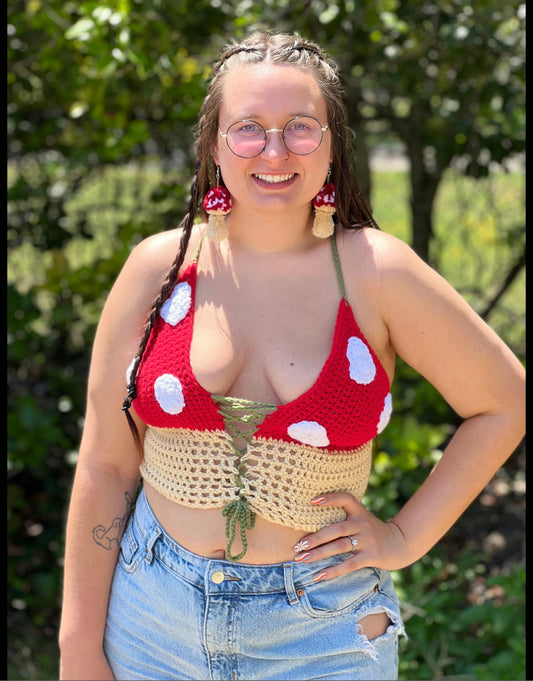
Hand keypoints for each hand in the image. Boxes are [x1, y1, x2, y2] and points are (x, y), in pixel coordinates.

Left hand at [292, 493, 411, 581]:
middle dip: (315, 538)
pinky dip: (333, 571)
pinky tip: (318, 576)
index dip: (330, 498)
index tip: (312, 501)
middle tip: (297, 546)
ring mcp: (367, 540)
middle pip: (336, 529)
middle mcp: (362, 523)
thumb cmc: (372, 530)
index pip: (345, 498)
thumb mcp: (361, 517)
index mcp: (359, 511)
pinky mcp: (371, 556)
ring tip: (302, 559)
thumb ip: (343, 516)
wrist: (399, 543)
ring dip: (319, 554)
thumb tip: (311, 519)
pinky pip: (349, 564)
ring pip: (339, 547)